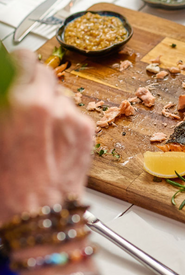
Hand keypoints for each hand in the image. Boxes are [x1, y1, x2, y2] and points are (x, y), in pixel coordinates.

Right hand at [0, 49, 94, 223]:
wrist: (39, 214)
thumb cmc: (10, 185)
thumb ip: (6, 108)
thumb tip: (8, 92)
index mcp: (19, 104)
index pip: (22, 59)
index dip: (18, 61)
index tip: (16, 64)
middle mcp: (48, 106)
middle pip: (45, 72)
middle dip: (33, 81)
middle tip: (26, 97)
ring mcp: (71, 117)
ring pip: (61, 94)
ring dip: (50, 102)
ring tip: (39, 127)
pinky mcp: (86, 130)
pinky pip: (74, 112)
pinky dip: (65, 119)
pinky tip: (53, 139)